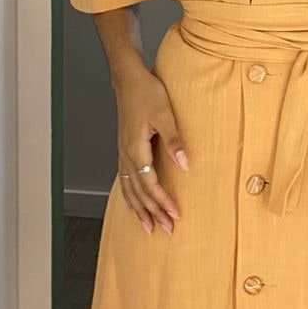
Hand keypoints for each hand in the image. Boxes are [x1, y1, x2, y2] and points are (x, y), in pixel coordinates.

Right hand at [114, 64, 188, 234]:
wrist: (129, 80)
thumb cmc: (146, 93)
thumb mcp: (165, 115)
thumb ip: (174, 141)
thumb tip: (184, 164)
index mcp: (136, 149)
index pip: (150, 184)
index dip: (162, 201)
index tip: (175, 214)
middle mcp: (126, 155)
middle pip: (139, 192)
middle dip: (152, 212)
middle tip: (166, 229)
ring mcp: (123, 154)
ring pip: (129, 189)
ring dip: (139, 210)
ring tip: (148, 227)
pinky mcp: (124, 150)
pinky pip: (124, 181)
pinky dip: (129, 197)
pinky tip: (133, 204)